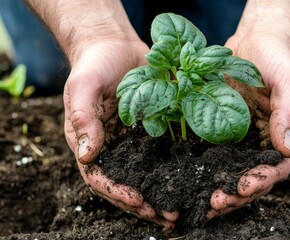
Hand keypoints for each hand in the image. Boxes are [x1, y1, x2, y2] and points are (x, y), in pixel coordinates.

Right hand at [63, 38, 177, 228]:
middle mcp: (114, 148)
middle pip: (127, 184)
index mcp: (92, 143)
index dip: (118, 193)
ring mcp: (135, 141)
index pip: (101, 178)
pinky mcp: (154, 130)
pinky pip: (164, 152)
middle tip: (169, 216)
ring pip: (148, 174)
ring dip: (163, 192)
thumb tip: (85, 156)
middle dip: (145, 203)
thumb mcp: (83, 87)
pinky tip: (193, 176)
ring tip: (183, 207)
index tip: (139, 201)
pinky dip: (176, 168)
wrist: (116, 46)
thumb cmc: (94, 65)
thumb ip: (82, 119)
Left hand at [208, 30, 289, 217]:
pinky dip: (203, 166)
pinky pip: (214, 150)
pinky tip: (188, 176)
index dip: (259, 182)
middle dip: (234, 193)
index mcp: (287, 135)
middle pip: (251, 176)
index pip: (276, 168)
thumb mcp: (289, 80)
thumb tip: (288, 149)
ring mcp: (242, 136)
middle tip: (213, 203)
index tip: (240, 190)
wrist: (257, 40)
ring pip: (230, 169)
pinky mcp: (223, 127)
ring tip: (198, 200)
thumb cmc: (278, 58)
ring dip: (216, 186)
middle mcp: (264, 141)